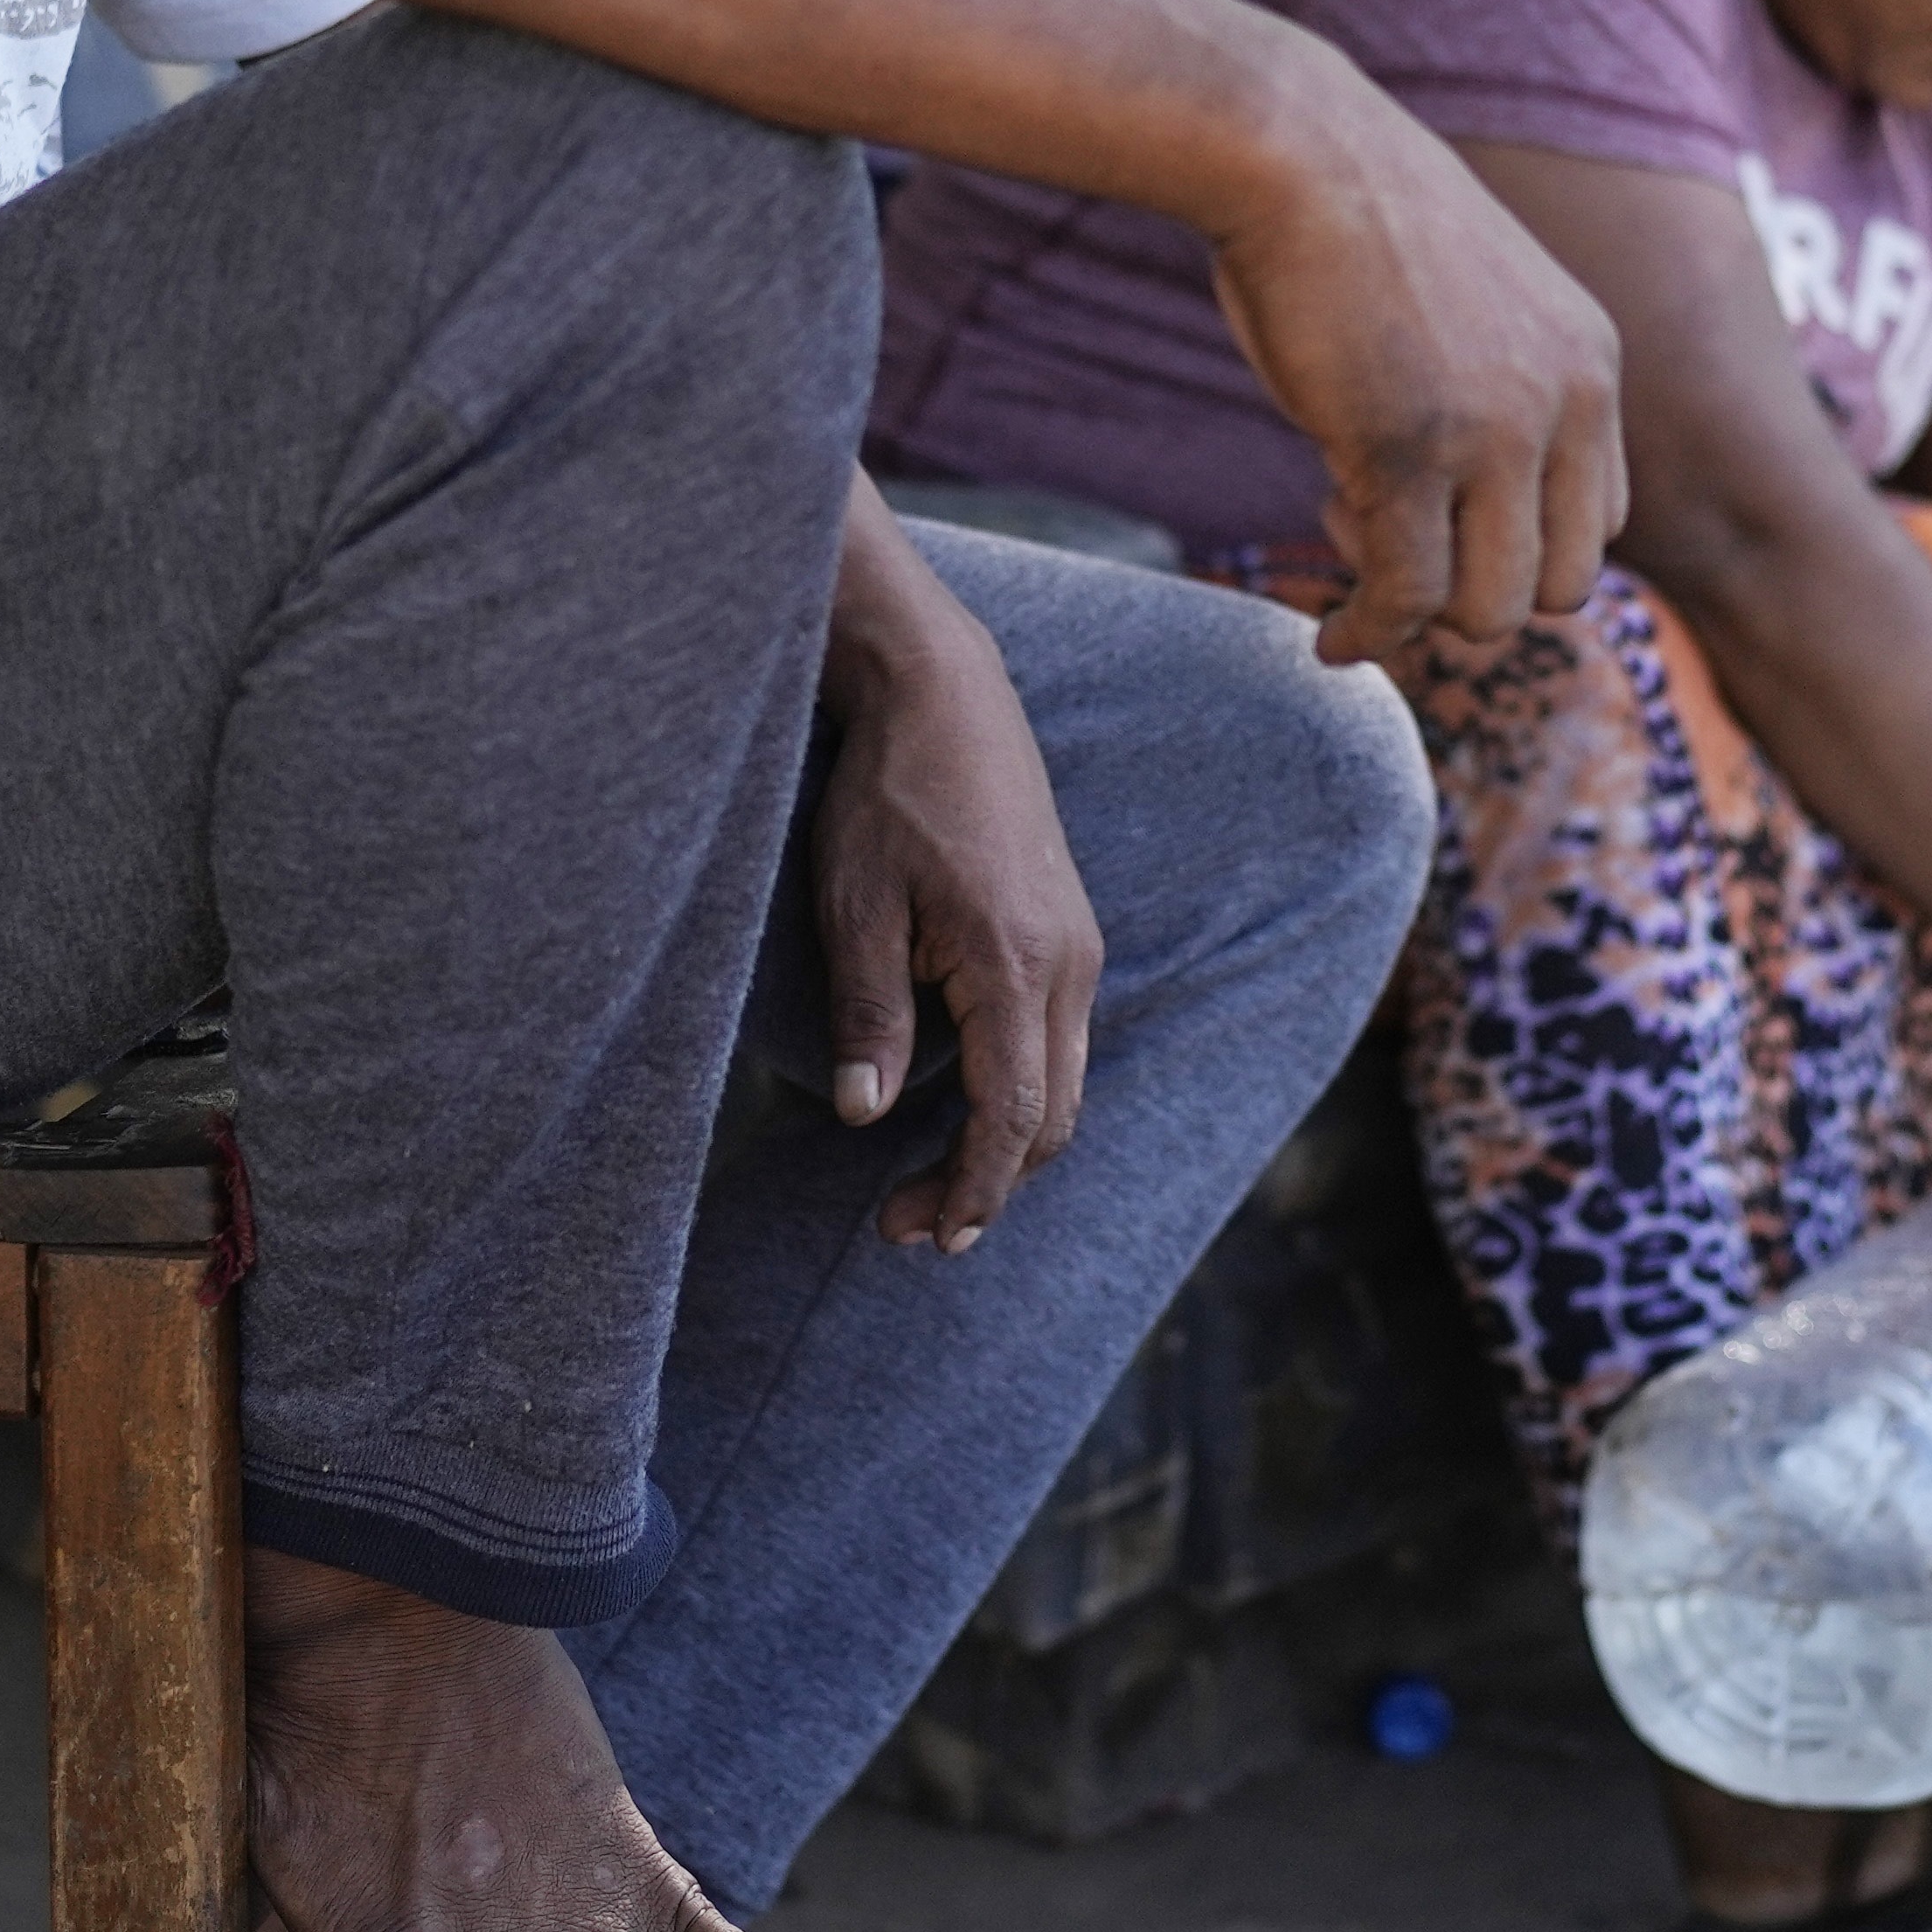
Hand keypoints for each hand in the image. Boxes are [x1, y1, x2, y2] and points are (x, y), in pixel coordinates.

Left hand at [812, 523, 1099, 1252]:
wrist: (942, 693)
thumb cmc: (887, 793)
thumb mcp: (854, 904)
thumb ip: (866, 1015)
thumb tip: (864, 1117)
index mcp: (1016, 963)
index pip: (1012, 1118)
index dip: (972, 1191)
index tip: (924, 1237)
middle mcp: (1068, 963)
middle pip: (1051, 1117)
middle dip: (988, 1186)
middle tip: (906, 1226)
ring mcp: (1077, 945)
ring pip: (1063, 1083)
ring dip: (1009, 1144)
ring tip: (934, 1183)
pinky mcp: (1068, 930)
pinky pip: (1060, 1040)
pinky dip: (1022, 1093)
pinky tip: (966, 1104)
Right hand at [1195, 71, 1627, 664]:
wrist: (1294, 151)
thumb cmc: (1353, 220)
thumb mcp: (1474, 304)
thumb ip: (1497, 391)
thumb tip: (1461, 494)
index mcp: (1591, 363)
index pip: (1601, 521)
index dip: (1518, 548)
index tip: (1442, 526)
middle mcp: (1564, 403)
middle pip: (1565, 584)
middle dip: (1479, 595)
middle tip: (1395, 548)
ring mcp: (1493, 432)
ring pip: (1493, 608)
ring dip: (1420, 614)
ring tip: (1349, 552)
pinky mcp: (1407, 452)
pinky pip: (1405, 594)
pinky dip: (1368, 634)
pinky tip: (1328, 637)